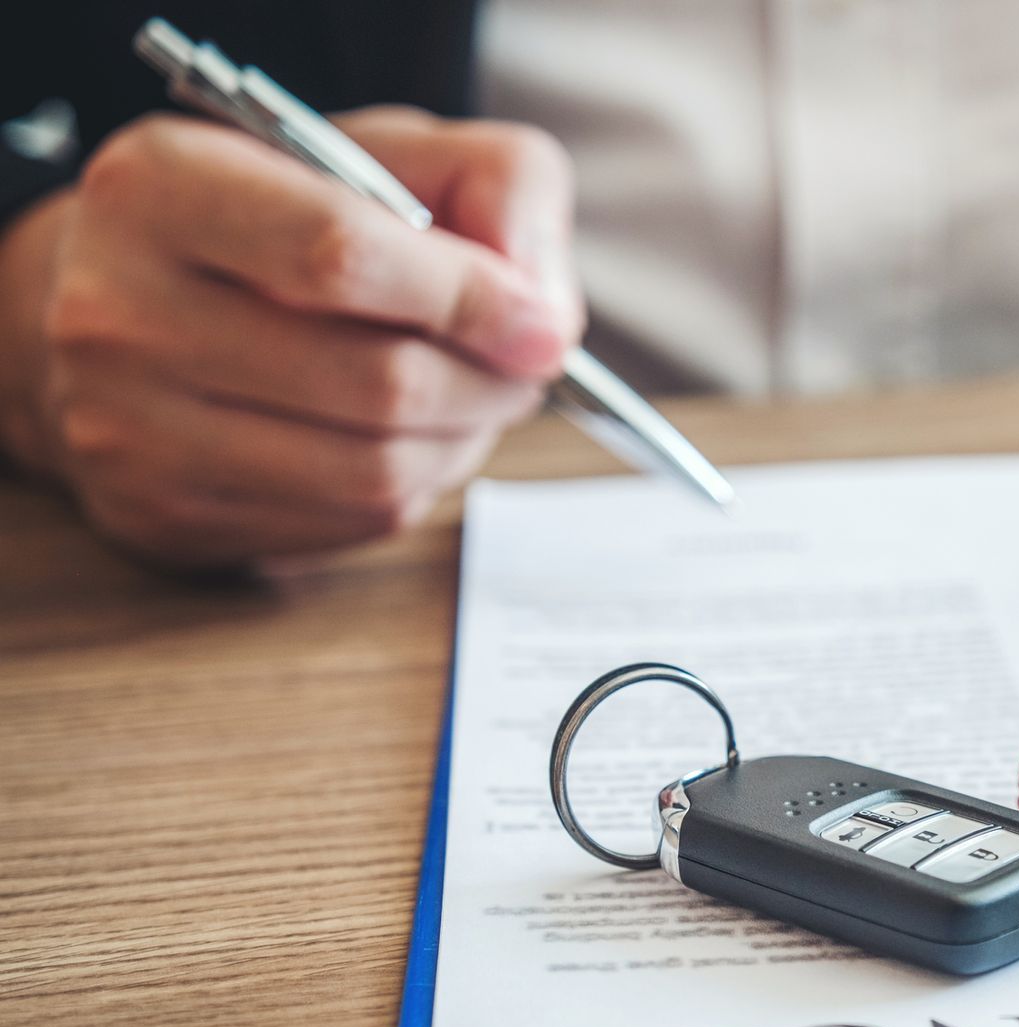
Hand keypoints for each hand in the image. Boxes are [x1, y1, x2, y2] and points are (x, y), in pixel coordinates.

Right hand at [0, 106, 581, 565]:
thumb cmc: (275, 222)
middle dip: (490, 383)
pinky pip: (351, 521)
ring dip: (464, 441)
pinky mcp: (168, 517)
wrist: (114, 309)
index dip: (472, 299)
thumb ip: (493, 184)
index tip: (543, 327)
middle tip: (523, 367)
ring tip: (474, 400)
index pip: (344, 255)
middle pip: (380, 382)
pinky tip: (410, 440)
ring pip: (378, 470)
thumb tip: (544, 309)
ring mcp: (131, 429)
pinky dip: (415, 484)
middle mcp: (121, 311)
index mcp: (162, 188)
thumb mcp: (383, 152)